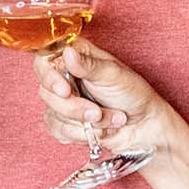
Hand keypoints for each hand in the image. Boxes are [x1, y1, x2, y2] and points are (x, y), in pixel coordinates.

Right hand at [34, 38, 172, 155]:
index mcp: (75, 56)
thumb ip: (88, 65)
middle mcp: (65, 76)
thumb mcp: (114, 75)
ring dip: (85, 123)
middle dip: (75, 108)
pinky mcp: (64, 122)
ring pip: (53, 113)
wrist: (144, 126)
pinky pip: (58, 130)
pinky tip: (101, 131)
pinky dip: (81, 134)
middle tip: (97, 112)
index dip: (49, 76)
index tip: (65, 91)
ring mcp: (64, 100)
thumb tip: (68, 53)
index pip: (44, 60)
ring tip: (111, 119)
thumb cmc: (134, 94)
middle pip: (47, 91)